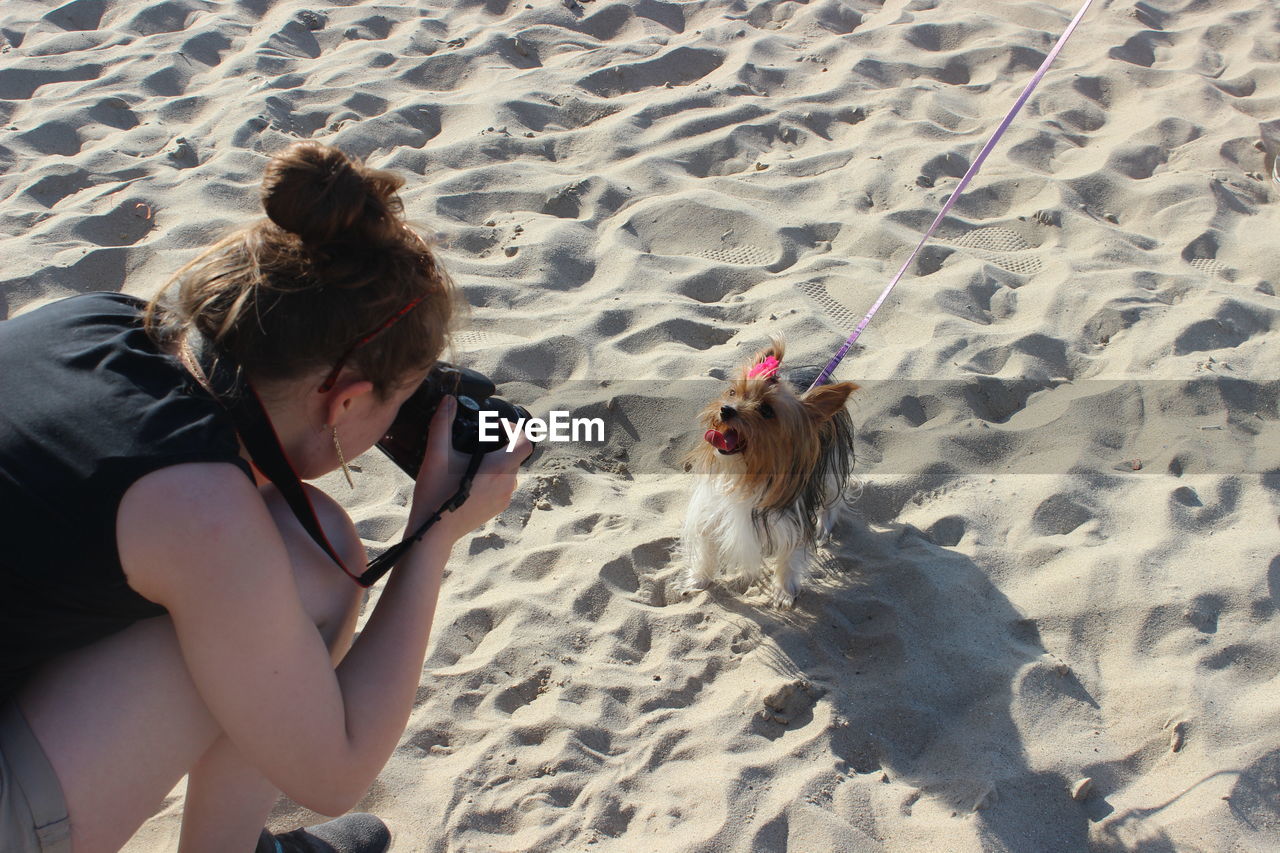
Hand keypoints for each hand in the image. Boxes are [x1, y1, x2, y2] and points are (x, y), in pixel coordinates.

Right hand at [407, 398, 531, 542]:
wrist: (433, 532)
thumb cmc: (435, 494)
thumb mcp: (436, 455)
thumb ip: (442, 424)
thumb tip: (448, 400)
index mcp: (499, 468)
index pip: (525, 442)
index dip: (515, 429)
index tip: (496, 424)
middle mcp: (508, 483)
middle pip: (515, 454)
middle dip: (501, 442)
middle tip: (479, 436)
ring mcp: (504, 498)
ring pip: (509, 470)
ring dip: (496, 459)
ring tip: (471, 457)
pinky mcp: (498, 508)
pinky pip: (502, 484)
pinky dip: (492, 475)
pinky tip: (470, 476)